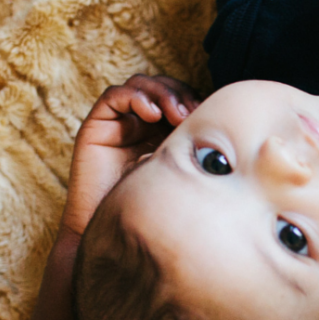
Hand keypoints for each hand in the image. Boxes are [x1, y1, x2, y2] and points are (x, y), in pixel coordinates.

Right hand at [60, 74, 200, 239]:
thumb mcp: (182, 175)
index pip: (181, 97)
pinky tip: (152, 114)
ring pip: (140, 85)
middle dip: (179, 93)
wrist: (114, 234)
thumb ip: (194, 152)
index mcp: (164, 132)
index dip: (194, 98)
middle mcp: (142, 124)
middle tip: (191, 113)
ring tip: (176, 114)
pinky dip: (135, 97)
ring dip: (161, 93)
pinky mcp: (98, 127)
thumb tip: (221, 132)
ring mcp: (120, 123)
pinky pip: (114, 96)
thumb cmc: (153, 210)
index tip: (207, 114)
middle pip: (162, 86)